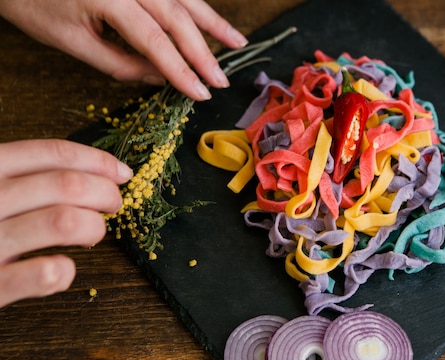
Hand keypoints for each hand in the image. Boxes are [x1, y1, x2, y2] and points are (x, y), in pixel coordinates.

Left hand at [0, 0, 247, 100]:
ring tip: (238, 43)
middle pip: (177, 18)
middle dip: (203, 53)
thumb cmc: (34, 3)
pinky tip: (212, 20)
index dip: (182, 70)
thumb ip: (120, 63)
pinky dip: (197, 5)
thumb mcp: (72, 42)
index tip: (201, 93)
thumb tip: (159, 77)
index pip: (156, 40)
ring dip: (213, 22)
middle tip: (220, 81)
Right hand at [0, 139, 132, 307]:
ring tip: (93, 234)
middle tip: (114, 205)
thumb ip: (16, 180)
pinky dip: (63, 270)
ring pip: (65, 222)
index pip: (50, 153)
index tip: (122, 173)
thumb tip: (83, 174)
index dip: (97, 161)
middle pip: (67, 185)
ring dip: (93, 226)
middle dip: (105, 193)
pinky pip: (43, 275)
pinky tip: (62, 269)